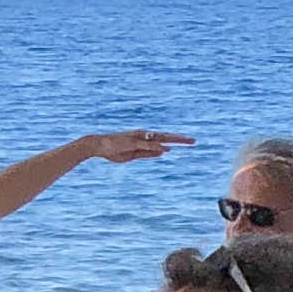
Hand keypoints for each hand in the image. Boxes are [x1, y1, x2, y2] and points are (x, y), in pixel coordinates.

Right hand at [76, 131, 194, 165]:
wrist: (98, 145)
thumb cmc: (116, 150)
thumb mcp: (135, 155)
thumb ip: (149, 153)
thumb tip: (164, 151)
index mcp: (146, 139)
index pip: (165, 139)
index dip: (178, 140)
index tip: (190, 142)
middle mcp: (144, 136)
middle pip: (166, 136)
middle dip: (180, 139)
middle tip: (194, 141)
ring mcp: (138, 138)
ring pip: (159, 138)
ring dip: (172, 139)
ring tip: (184, 141)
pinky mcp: (131, 142)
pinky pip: (146, 144)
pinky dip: (155, 146)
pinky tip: (165, 148)